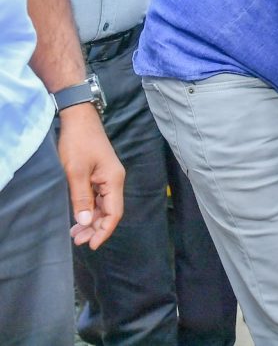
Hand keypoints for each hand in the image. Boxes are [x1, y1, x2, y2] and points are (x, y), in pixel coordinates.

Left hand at [58, 106, 123, 248]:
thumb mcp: (75, 172)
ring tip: (75, 234)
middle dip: (96, 228)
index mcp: (114, 180)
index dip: (104, 231)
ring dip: (91, 221)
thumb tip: (86, 222)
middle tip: (78, 241)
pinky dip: (89, 210)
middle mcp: (114, 180)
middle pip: (110, 211)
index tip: (91, 245)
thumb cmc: (78, 143)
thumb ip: (81, 198)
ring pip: (103, 206)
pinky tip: (78, 217)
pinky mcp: (99, 175)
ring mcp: (107, 177)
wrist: (79, 119)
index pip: (114, 212)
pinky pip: (97, 198)